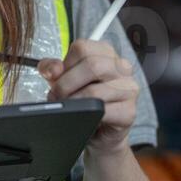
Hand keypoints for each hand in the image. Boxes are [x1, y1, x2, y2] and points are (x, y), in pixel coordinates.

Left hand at [38, 38, 138, 154]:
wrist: (98, 132)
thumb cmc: (84, 102)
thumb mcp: (64, 80)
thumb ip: (54, 69)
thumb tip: (52, 69)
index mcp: (105, 53)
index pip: (82, 48)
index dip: (64, 64)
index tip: (58, 77)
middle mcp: (121, 67)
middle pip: (91, 65)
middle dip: (67, 83)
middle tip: (58, 96)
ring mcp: (129, 88)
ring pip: (95, 90)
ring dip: (74, 101)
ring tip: (68, 107)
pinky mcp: (129, 111)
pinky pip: (104, 111)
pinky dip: (87, 114)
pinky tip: (84, 116)